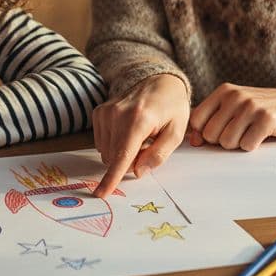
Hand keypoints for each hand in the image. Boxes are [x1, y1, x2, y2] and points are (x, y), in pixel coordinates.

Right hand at [91, 74, 189, 196]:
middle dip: (130, 161)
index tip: (100, 193)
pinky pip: (102, 143)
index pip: (123, 156)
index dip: (112, 178)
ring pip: (106, 152)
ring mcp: (106, 112)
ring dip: (122, 152)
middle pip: (114, 158)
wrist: (159, 82)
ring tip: (139, 136)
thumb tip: (138, 172)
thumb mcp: (176, 132)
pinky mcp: (99, 112)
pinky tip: (128, 131)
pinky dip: (115, 143)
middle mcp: (118, 115)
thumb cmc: (171, 108)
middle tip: (147, 146)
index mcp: (139, 120)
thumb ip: (158, 155)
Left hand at [188, 84, 275, 151]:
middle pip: (211, 135)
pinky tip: (262, 135)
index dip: (205, 133)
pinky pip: (247, 146)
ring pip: (227, 142)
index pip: (197, 121)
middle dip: (223, 140)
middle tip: (240, 131)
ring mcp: (251, 106)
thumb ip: (210, 121)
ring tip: (250, 132)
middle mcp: (236, 96)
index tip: (221, 131)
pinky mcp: (267, 119)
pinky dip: (253, 145)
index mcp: (224, 91)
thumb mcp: (233, 108)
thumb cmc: (258, 111)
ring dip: (239, 144)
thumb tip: (193, 141)